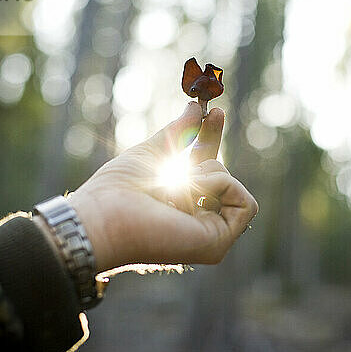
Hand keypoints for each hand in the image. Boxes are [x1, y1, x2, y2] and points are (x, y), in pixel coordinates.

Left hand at [68, 101, 257, 270]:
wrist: (106, 213)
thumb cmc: (118, 189)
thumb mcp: (153, 153)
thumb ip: (179, 133)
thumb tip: (196, 107)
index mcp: (179, 207)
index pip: (205, 173)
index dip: (211, 141)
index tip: (214, 112)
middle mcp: (195, 225)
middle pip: (223, 177)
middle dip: (211, 146)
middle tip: (210, 116)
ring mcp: (208, 237)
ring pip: (235, 189)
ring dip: (208, 173)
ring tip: (177, 181)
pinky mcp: (217, 245)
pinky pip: (245, 204)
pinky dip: (221, 186)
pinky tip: (193, 191)